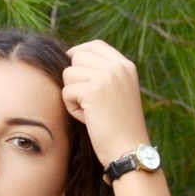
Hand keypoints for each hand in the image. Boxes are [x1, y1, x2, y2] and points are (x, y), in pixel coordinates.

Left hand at [61, 40, 150, 167]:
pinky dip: (72, 108)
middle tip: (88, 101)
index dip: (79, 54)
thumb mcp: (118, 93)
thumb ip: (104, 74)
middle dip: (75, 79)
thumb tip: (73, 58)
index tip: (74, 70)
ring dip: (73, 95)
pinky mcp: (93, 91)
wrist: (128, 150)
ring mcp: (107, 77)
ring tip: (90, 111)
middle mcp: (118, 67)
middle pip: (77, 58)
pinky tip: (88, 118)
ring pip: (68, 74)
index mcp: (126, 66)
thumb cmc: (119, 128)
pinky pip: (66, 92)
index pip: (95, 45)